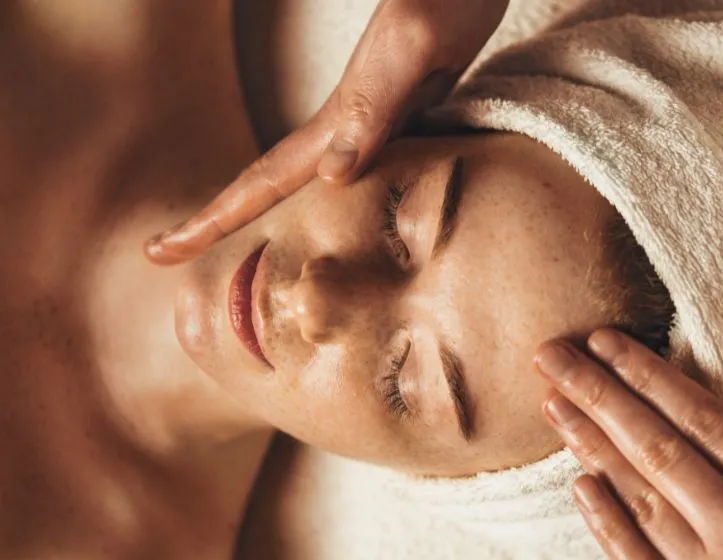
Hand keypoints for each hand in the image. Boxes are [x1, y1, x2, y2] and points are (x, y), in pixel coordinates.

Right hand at [144, 0, 508, 264]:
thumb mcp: (411, 51)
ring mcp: (365, 130)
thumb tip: (328, 178)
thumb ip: (371, 111)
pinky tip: (321, 218)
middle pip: (267, 186)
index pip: (262, 180)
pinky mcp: (396, 128)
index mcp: (335, 120)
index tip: (161, 250)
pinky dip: (321, 208)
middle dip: (216, 221)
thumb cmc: (443, 6)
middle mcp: (340, 130)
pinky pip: (349, 182)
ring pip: (301, 187)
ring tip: (229, 247)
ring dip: (262, 217)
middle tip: (163, 253)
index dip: (213, 219)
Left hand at [534, 330, 722, 559]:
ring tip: (553, 405)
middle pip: (658, 448)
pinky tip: (579, 487)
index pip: (707, 420)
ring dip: (591, 447)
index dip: (650, 375)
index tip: (608, 343)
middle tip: (552, 357)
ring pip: (640, 499)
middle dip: (598, 396)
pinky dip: (607, 526)